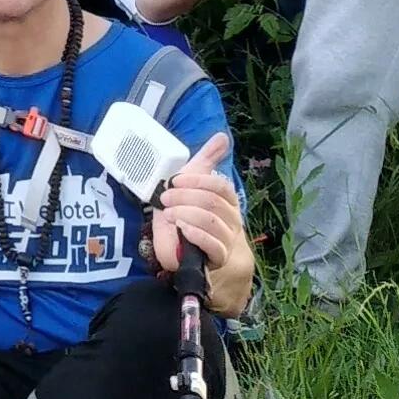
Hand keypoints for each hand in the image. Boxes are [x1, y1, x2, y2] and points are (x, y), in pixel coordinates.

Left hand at [148, 133, 252, 311]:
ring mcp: (227, 241)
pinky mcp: (217, 259)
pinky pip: (213, 244)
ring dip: (186, 213)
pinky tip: (182, 229)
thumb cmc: (186, 221)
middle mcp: (231, 221)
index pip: (222, 186)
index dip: (199, 180)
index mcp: (226, 203)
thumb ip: (207, 162)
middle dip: (186, 197)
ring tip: (170, 214)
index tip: (176, 181)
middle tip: (166, 199)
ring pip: (212, 221)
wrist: (185, 261)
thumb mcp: (190, 189)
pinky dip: (195, 232)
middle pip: (213, 202)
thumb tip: (223, 136)